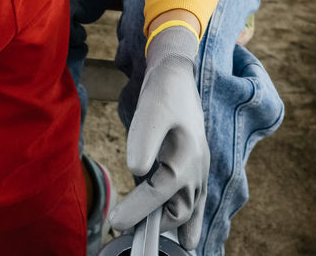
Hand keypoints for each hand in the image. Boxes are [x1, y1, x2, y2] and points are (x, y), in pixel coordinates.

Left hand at [107, 25, 208, 250]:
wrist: (177, 76)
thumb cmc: (162, 93)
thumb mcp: (150, 111)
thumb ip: (143, 142)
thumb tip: (137, 171)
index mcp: (184, 158)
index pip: (157, 193)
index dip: (137, 209)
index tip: (116, 222)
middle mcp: (196, 169)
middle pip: (176, 209)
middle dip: (155, 223)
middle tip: (129, 232)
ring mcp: (199, 169)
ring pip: (190, 209)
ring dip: (178, 227)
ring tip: (174, 248)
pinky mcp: (195, 167)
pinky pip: (198, 201)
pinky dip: (194, 221)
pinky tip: (190, 238)